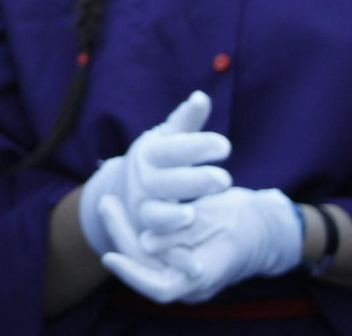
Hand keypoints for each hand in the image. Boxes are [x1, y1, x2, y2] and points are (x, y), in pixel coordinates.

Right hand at [78, 91, 231, 255]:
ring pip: (154, 213)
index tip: (226, 147)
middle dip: (193, 181)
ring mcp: (143, 207)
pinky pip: (159, 242)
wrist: (126, 191)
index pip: (174, 149)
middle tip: (225, 179)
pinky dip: (172, 248)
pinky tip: (192, 254)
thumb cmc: (159, 159)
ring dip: (171, 216)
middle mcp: (143, 180)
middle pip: (165, 181)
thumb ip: (187, 122)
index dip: (197, 147)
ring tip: (192, 214)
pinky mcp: (147, 232)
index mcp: (150, 153)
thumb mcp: (169, 138)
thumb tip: (201, 97)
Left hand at [99, 187, 302, 303]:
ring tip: (109, 201)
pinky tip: (124, 209)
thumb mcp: (214, 221)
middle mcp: (189, 282)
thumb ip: (181, 234)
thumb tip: (146, 242)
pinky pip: (152, 252)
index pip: (159, 288)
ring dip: (125, 231)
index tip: (108, 256)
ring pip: (146, 259)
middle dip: (121, 237)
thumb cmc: (245, 221)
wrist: (267, 225)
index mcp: (202, 278)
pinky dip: (137, 231)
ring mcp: (185, 273)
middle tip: (106, 202)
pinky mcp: (181, 259)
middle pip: (146, 268)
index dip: (132, 275)